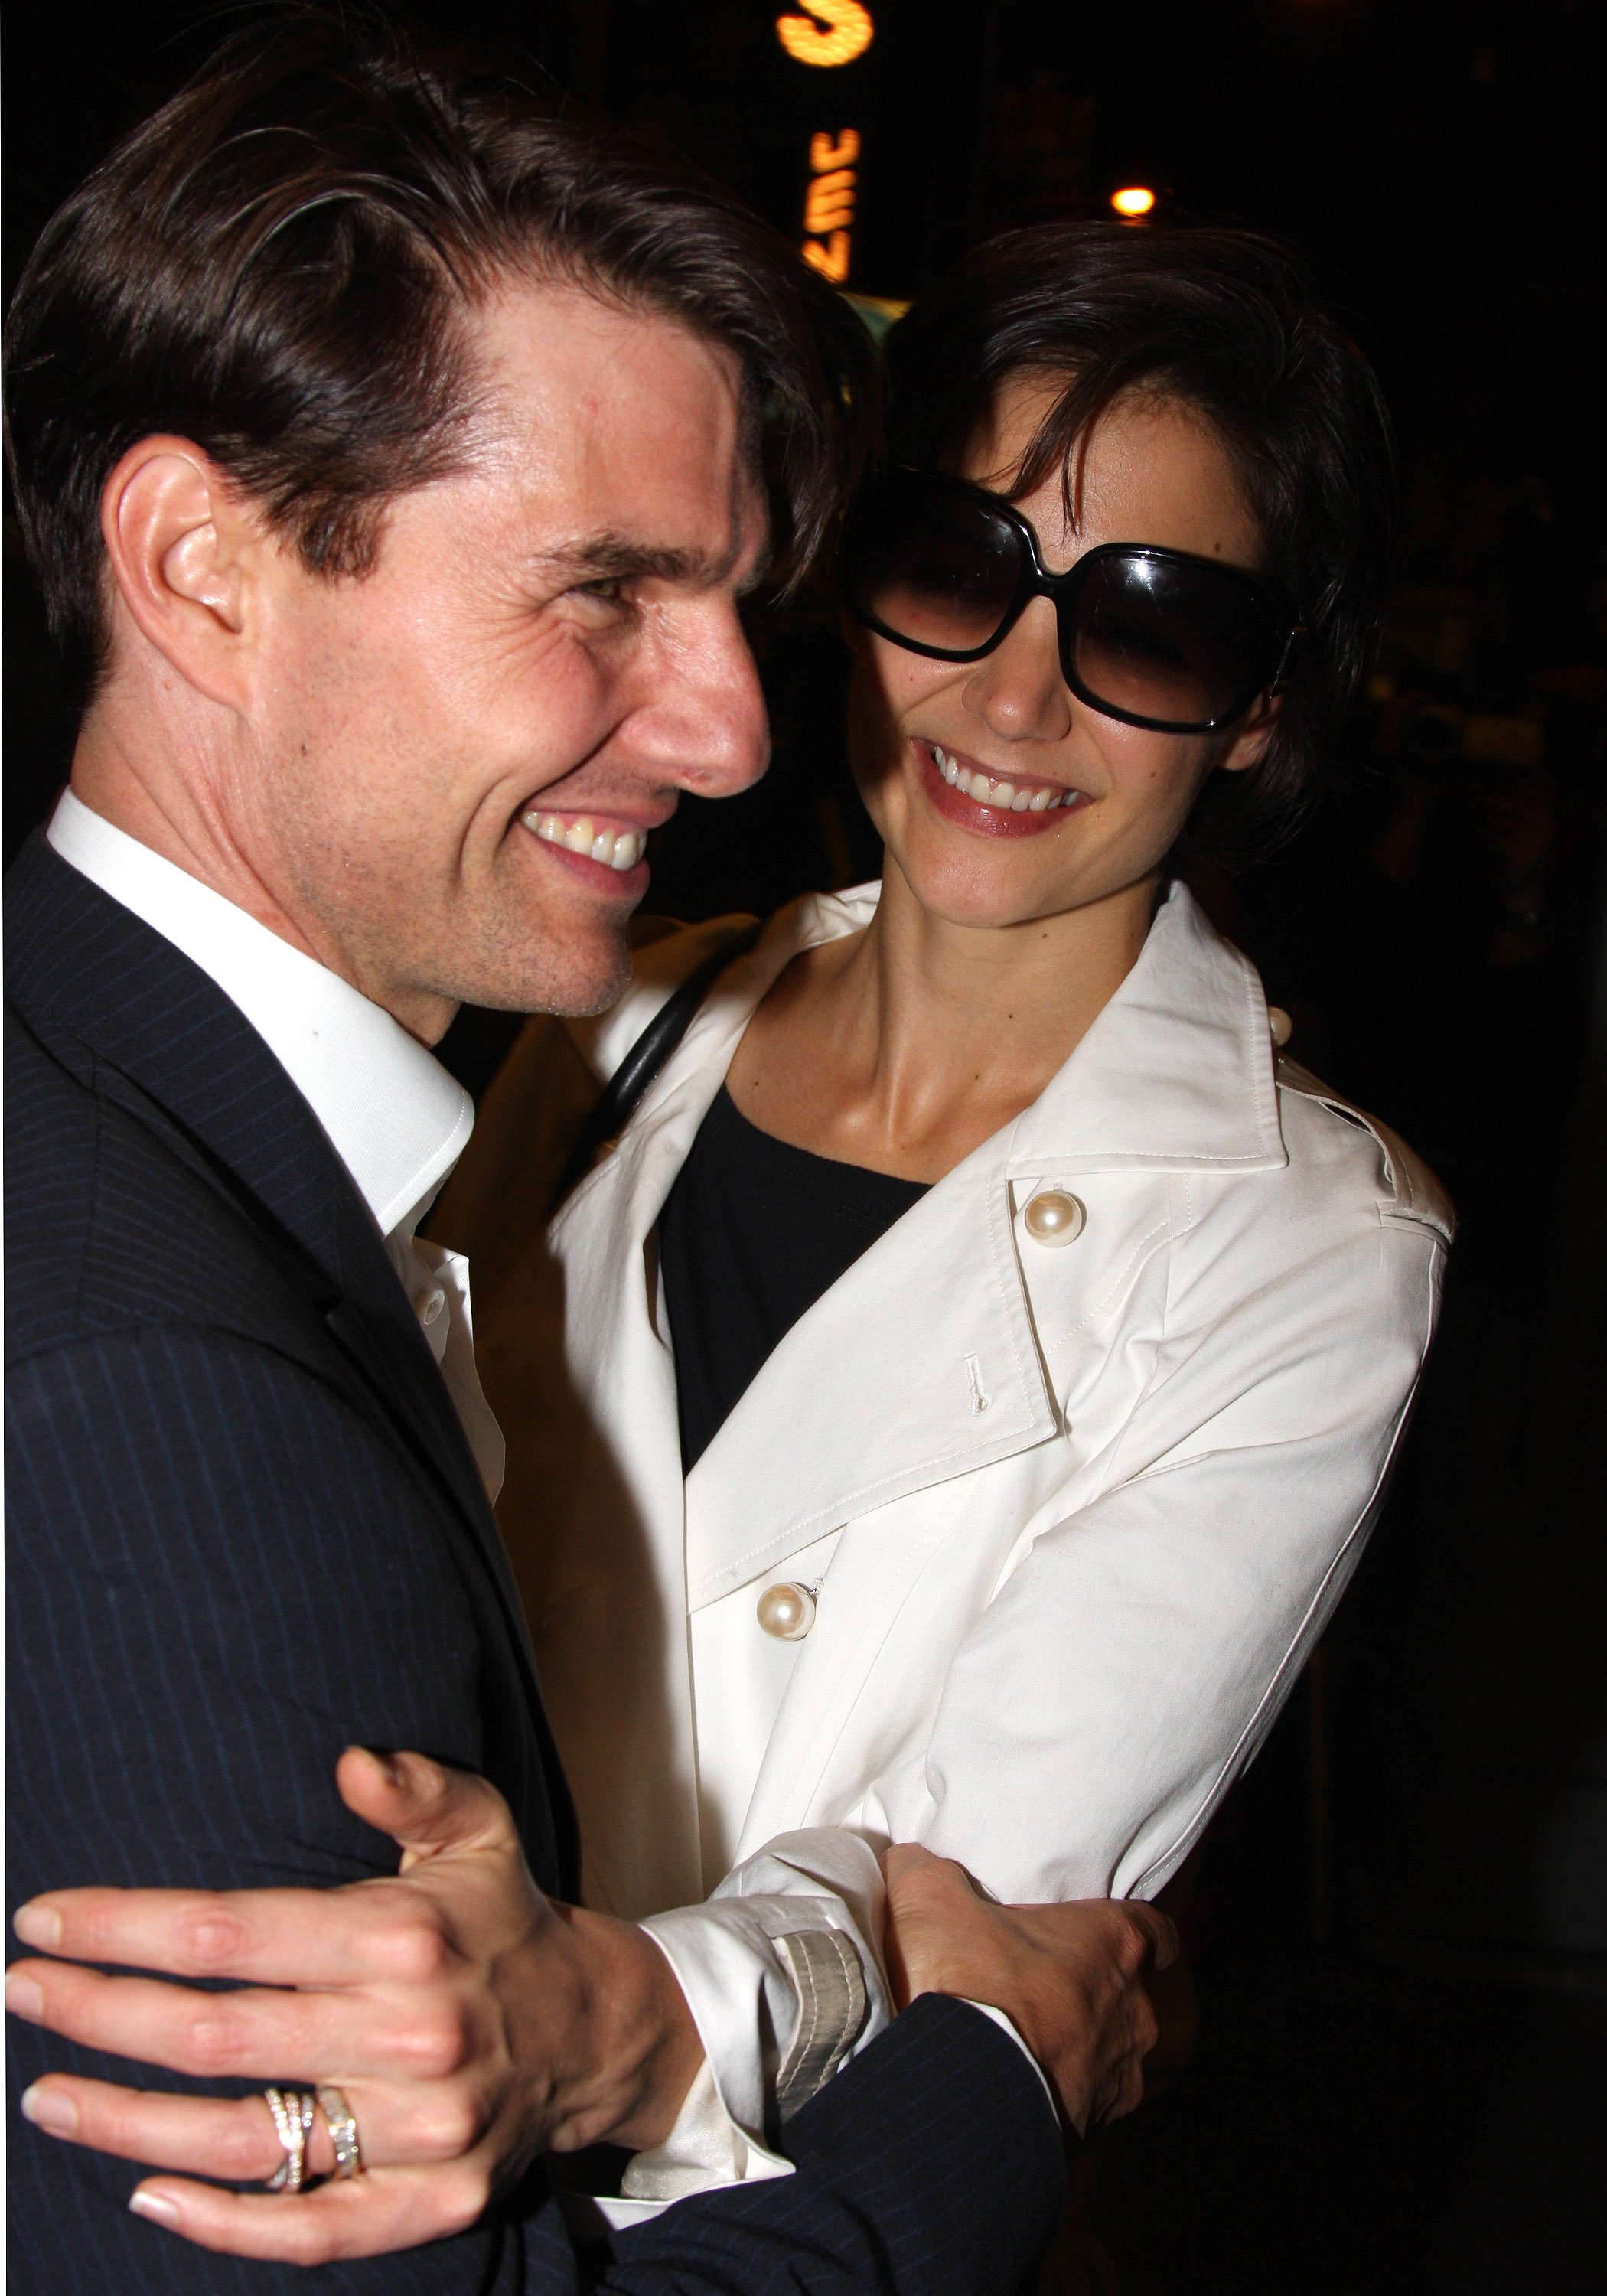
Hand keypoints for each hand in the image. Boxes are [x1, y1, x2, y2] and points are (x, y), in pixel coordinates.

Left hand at [6, 1749, 702, 2263]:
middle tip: (23, 1993)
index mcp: (404, 1940)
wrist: (590, 2029)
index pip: (230, 1933)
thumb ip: (414, 1789)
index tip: (45, 1921)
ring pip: (240, 2140)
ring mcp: (418, 2133)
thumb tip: (352, 1761)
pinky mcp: (426, 2205)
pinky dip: (218, 2224)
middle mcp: (409, 2038)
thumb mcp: (478, 1827)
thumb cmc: (501, 1919)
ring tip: (48, 2096)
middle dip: (98, 2014)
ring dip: (125, 2124)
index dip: (124, 1927)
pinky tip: (144, 2194)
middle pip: (214, 2036)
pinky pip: (306, 2229)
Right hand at [882, 1846, 1176, 2134]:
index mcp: (1112, 1945)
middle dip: (1088, 1994)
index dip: (1131, 1932)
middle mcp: (1134, 2012)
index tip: (1104, 1936)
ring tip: (1021, 2048)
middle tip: (1036, 1991)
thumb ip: (927, 1870)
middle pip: (1127, 1995)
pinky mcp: (1095, 2133)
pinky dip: (1057, 2099)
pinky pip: (1082, 2107)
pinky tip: (1014, 2091)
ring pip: (1110, 2055)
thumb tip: (911, 1860)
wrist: (962, 2094)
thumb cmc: (966, 1981)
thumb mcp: (931, 1899)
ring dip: (1075, 2050)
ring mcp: (1120, 2078)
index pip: (1154, 1931)